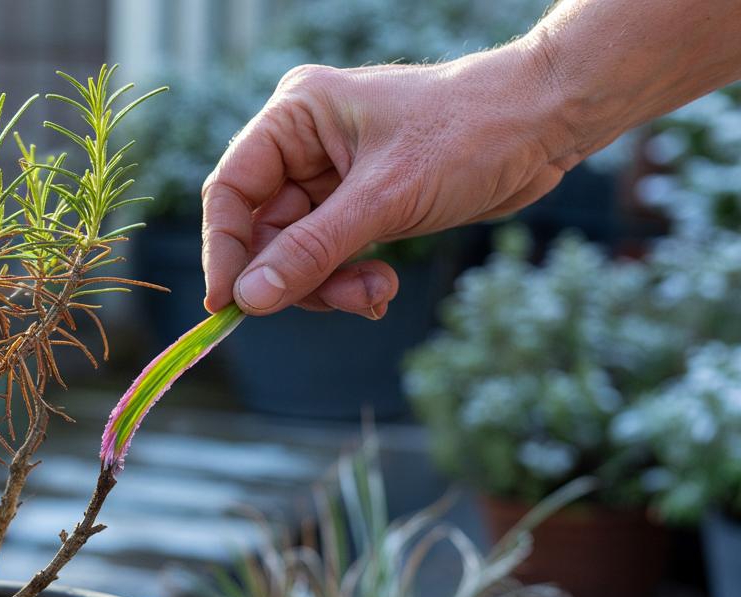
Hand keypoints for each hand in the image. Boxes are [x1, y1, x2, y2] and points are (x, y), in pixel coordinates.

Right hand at [201, 41, 578, 316]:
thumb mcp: (385, 199)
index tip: (228, 305)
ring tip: (376, 292)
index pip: (232, 190)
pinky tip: (383, 289)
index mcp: (296, 116)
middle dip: (297, 276)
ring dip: (331, 284)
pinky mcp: (362, 203)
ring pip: (299, 252)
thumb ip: (311, 252)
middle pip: (265, 231)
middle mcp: (305, 144)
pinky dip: (351, 281)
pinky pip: (332, 256)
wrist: (546, 125)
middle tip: (336, 302)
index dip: (225, 250)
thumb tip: (249, 299)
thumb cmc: (469, 135)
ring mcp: (333, 176)